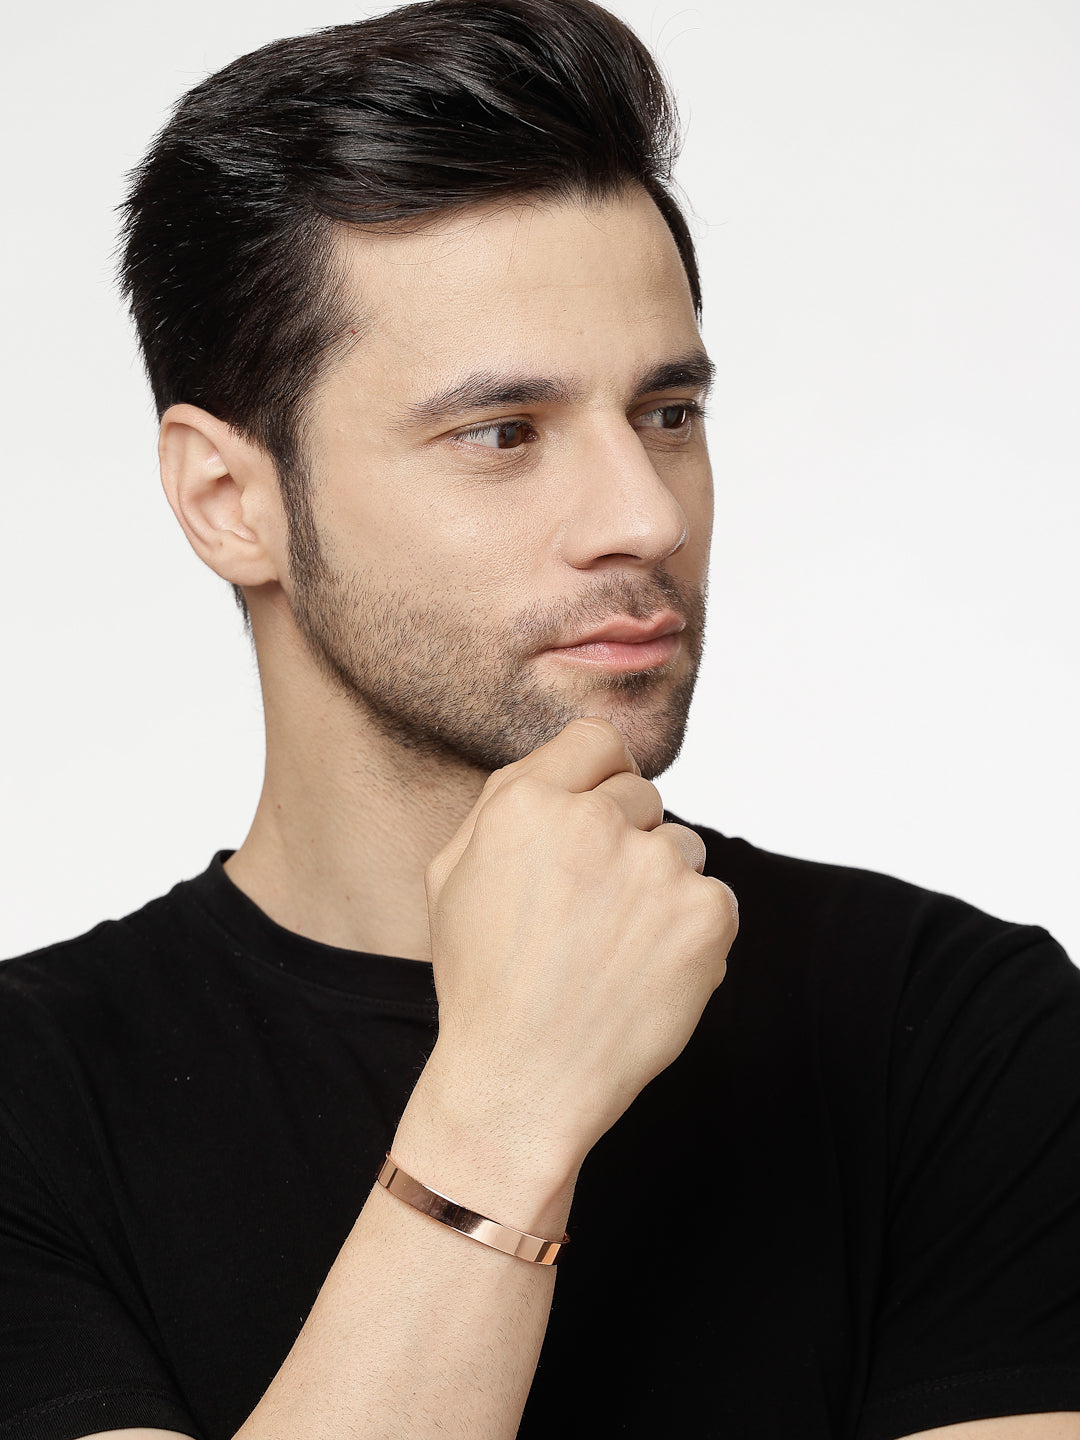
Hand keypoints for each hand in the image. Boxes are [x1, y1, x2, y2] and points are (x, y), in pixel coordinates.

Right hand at [422, 716, 737, 1174]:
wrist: (522, 1085)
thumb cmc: (483, 983)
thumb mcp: (453, 875)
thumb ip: (507, 802)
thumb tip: (561, 765)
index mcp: (526, 803)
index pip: (597, 741)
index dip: (599, 779)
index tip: (596, 820)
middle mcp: (593, 822)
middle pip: (642, 794)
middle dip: (626, 840)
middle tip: (592, 912)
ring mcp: (655, 868)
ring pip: (681, 847)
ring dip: (659, 887)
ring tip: (614, 952)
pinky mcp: (707, 915)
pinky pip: (713, 900)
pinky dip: (690, 935)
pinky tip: (647, 974)